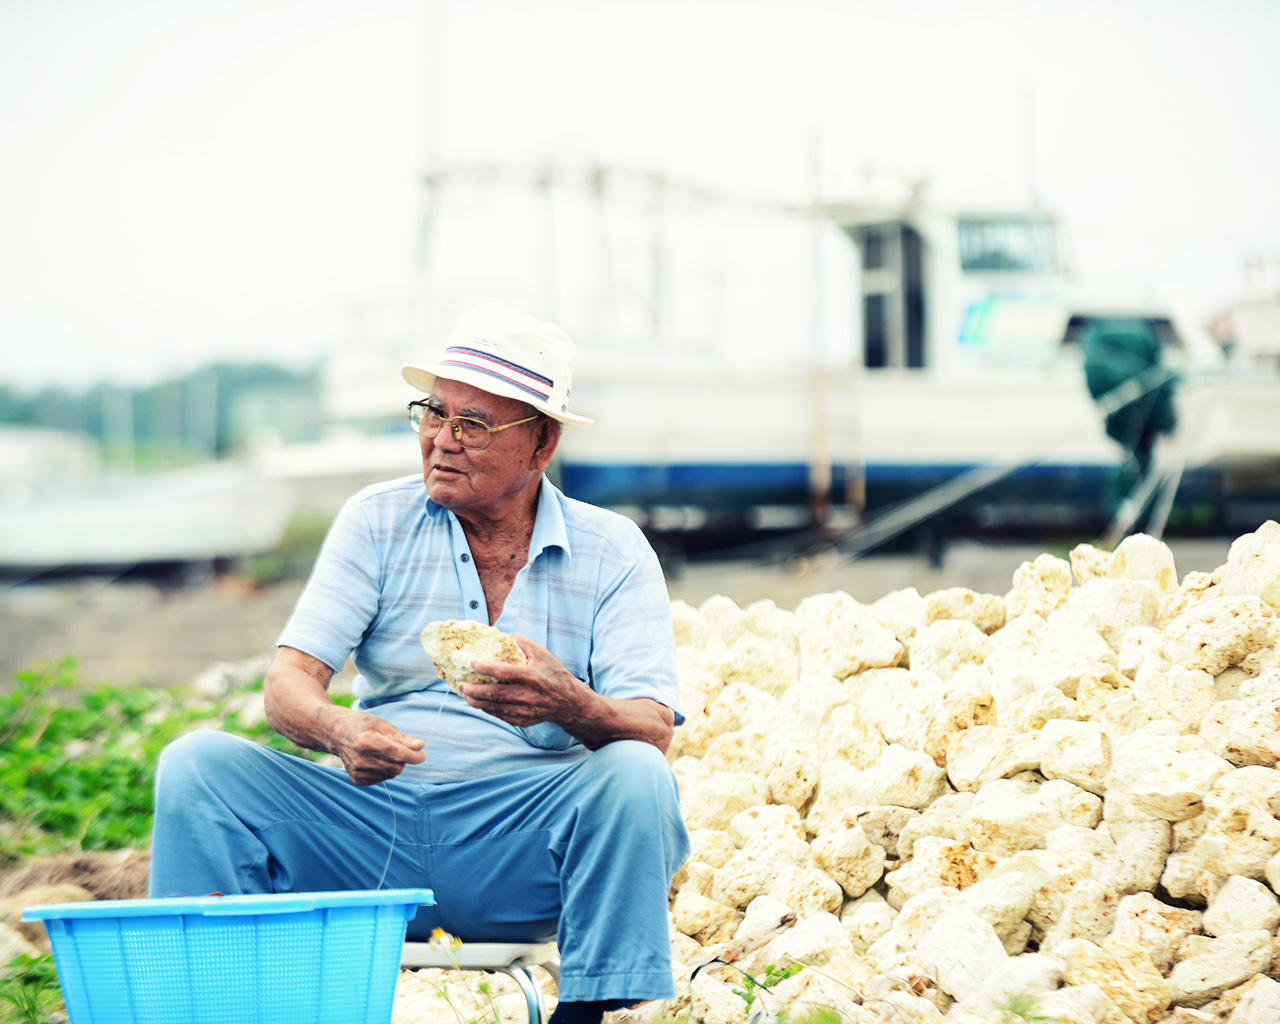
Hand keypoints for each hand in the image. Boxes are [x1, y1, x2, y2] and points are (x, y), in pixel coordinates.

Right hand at [326, 709, 425, 785]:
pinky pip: (382, 779)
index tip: (423, 756)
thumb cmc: (362, 725)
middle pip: (396, 767)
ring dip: (394, 765)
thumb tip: (421, 746)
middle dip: (403, 759)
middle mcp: (360, 760)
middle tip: (397, 747)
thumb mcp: (382, 725)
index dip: (413, 756)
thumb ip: (402, 738)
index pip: (397, 754)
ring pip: (390, 774)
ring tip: (383, 752)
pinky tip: (376, 760)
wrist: (336, 734)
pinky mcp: (357, 780)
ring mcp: (357, 772)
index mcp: (367, 742)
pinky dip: (385, 771)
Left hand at [460, 635, 585, 728]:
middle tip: (460, 684)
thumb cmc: (554, 673)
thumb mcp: (542, 653)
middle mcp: (527, 695)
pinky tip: (479, 702)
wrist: (570, 702)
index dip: (484, 668)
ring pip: (493, 707)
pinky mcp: (522, 721)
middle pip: (493, 694)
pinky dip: (486, 709)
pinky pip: (499, 715)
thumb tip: (499, 635)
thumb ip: (521, 642)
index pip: (502, 672)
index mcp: (531, 676)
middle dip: (472, 690)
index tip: (472, 663)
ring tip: (465, 694)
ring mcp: (524, 711)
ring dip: (475, 701)